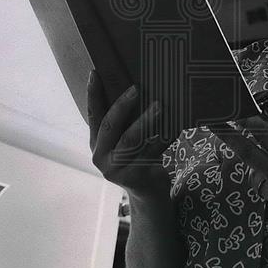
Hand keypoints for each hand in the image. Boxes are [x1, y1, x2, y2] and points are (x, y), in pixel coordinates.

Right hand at [87, 70, 168, 195]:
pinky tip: (175, 126)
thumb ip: (124, 123)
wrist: (149, 194)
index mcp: (97, 144)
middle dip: (122, 105)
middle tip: (136, 88)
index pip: (93, 115)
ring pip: (131, 139)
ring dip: (146, 120)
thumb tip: (137, 88)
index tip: (94, 73)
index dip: (92, 94)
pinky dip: (164, 137)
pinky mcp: (135, 177)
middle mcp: (101, 157)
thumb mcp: (125, 143)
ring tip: (160, 106)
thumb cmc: (138, 159)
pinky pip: (152, 151)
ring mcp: (116, 169)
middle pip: (109, 126)